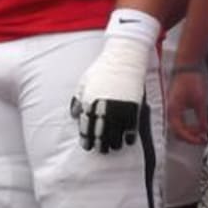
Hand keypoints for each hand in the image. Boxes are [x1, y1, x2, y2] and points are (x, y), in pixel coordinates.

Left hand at [71, 35, 149, 153]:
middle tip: (100, 150)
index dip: (86, 139)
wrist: (124, 57)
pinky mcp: (133, 105)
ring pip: (116, 132)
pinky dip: (129, 136)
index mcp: (90, 101)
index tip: (86, 146)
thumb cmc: (102, 68)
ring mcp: (119, 107)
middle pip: (100, 133)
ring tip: (113, 147)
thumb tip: (73, 116)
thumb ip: (77, 100)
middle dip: (99, 144)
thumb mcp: (84, 82)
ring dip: (114, 142)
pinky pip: (131, 126)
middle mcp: (104, 107)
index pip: (86, 127)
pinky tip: (127, 141)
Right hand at [167, 66, 207, 144]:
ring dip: (190, 131)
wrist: (187, 66)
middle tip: (203, 138)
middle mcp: (170, 111)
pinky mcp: (176, 106)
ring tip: (203, 132)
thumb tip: (204, 129)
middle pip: (178, 132)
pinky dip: (189, 125)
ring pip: (179, 127)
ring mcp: (172, 109)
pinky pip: (180, 120)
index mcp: (173, 111)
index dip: (191, 139)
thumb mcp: (200, 101)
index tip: (201, 140)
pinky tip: (198, 124)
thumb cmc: (190, 80)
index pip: (180, 132)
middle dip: (191, 137)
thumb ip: (202, 118)